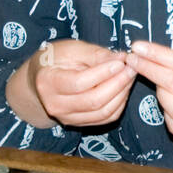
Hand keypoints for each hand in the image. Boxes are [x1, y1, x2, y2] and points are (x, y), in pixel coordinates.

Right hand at [9, 39, 135, 128]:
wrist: (40, 80)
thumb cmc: (56, 59)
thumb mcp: (72, 49)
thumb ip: (96, 54)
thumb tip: (122, 59)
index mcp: (48, 82)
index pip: (80, 83)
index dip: (104, 73)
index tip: (121, 61)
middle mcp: (55, 105)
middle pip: (93, 101)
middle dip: (118, 84)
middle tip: (132, 68)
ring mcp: (66, 118)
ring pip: (102, 112)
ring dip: (121, 94)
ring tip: (129, 76)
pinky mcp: (78, 124)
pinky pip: (104, 119)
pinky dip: (118, 104)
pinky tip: (123, 89)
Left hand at [125, 41, 172, 142]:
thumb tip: (146, 55)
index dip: (155, 54)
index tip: (137, 47)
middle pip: (170, 82)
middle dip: (147, 69)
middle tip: (131, 60)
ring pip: (167, 104)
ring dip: (159, 91)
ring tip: (162, 85)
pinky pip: (171, 122)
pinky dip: (166, 111)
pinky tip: (172, 104)